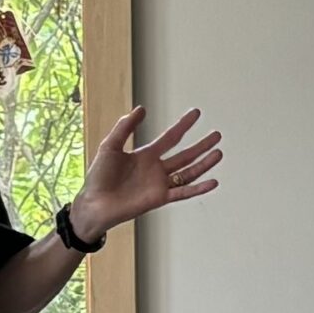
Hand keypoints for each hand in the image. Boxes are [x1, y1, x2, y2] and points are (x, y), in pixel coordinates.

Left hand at [71, 106, 221, 236]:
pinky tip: (212, 182)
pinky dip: (198, 188)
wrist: (95, 203)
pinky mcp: (159, 198)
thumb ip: (125, 127)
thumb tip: (141, 109)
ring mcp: (159, 184)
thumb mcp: (110, 145)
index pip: (170, 138)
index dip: (183, 125)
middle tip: (217, 135)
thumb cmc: (98, 177)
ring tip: (219, 153)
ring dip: (204, 163)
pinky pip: (183, 192)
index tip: (196, 114)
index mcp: (145, 156)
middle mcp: (156, 169)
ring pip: (188, 172)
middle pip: (185, 154)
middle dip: (202, 145)